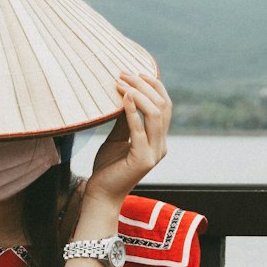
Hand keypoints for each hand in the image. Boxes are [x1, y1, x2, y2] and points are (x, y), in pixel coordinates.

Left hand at [83, 70, 170, 207]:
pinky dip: (132, 110)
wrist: (102, 194)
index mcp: (158, 140)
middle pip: (163, 106)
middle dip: (145, 85)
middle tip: (124, 72)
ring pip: (155, 114)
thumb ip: (125, 119)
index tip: (136, 72)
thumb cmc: (108, 167)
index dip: (154, 86)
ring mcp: (154, 153)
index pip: (165, 106)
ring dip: (138, 93)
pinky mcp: (143, 160)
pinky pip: (139, 129)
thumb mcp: (117, 137)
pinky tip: (123, 96)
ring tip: (121, 81)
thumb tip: (126, 94)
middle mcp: (160, 146)